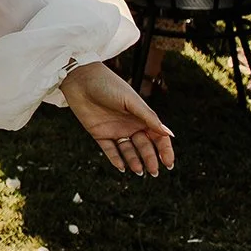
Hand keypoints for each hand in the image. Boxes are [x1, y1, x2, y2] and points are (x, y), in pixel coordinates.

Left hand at [60, 62, 174, 175]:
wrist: (80, 79)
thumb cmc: (108, 84)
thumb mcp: (131, 101)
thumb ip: (149, 118)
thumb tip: (170, 134)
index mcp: (141, 116)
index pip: (158, 136)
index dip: (165, 150)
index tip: (169, 164)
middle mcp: (130, 125)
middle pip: (144, 146)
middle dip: (150, 159)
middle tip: (154, 172)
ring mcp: (115, 130)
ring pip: (128, 151)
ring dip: (134, 161)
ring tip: (138, 170)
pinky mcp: (99, 134)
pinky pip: (110, 150)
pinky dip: (116, 159)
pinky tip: (121, 167)